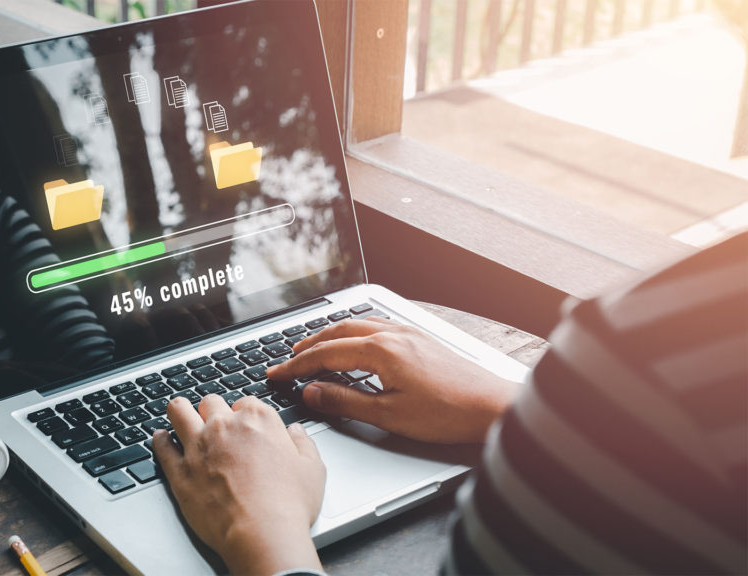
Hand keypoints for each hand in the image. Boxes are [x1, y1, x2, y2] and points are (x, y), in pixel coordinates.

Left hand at [153, 395, 324, 575]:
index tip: (246, 426)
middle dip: (213, 410)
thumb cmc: (288, 505)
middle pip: (211, 402)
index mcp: (258, 419)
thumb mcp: (312, 470)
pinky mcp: (180, 470)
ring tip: (179, 414)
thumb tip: (297, 433)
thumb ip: (304, 444)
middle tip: (215, 423)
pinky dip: (161, 440)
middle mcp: (225, 425)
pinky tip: (162, 439)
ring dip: (180, 411)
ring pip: (179, 411)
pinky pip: (162, 446)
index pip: (246, 403)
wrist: (261, 533)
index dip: (245, 414)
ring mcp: (199, 446)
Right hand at [267, 318, 517, 442]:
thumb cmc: (448, 413)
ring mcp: (407, 333)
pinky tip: (354, 340)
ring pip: (356, 324)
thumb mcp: (388, 415)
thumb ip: (345, 401)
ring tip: (313, 347)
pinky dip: (353, 330)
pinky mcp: (420, 338)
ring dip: (330, 335)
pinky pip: (376, 324)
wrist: (492, 406)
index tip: (277, 374)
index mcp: (380, 351)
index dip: (296, 366)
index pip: (325, 354)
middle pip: (337, 332)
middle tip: (287, 360)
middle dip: (307, 345)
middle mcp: (392, 334)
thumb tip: (311, 393)